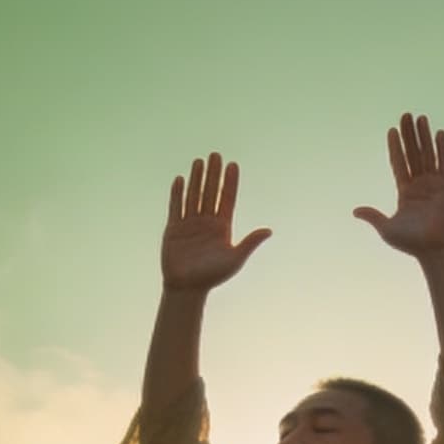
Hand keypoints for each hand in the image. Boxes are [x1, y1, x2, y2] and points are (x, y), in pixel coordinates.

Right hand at [161, 151, 271, 293]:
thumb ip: (249, 242)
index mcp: (222, 227)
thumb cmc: (212, 277)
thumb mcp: (234, 258)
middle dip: (214, 174)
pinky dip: (177, 193)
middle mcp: (207, 222)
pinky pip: (176, 207)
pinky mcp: (174, 229)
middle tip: (216, 155)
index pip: (227, 199)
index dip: (230, 182)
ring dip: (196, 179)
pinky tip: (180, 179)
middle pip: (211, 192)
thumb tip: (269, 231)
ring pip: (194, 195)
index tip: (233, 165)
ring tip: (199, 161)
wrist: (187, 288)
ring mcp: (190, 224)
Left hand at [353, 112, 443, 259]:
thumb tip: (356, 211)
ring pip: (427, 154)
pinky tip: (438, 133)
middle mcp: (420, 185)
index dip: (395, 148)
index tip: (391, 131)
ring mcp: (434, 184)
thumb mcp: (387, 228)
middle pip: (412, 154)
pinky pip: (443, 163)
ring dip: (423, 136)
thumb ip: (373, 216)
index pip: (399, 164)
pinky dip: (441, 148)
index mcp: (405, 192)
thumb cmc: (411, 243)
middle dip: (409, 135)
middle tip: (405, 115)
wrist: (433, 250)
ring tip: (420, 117)